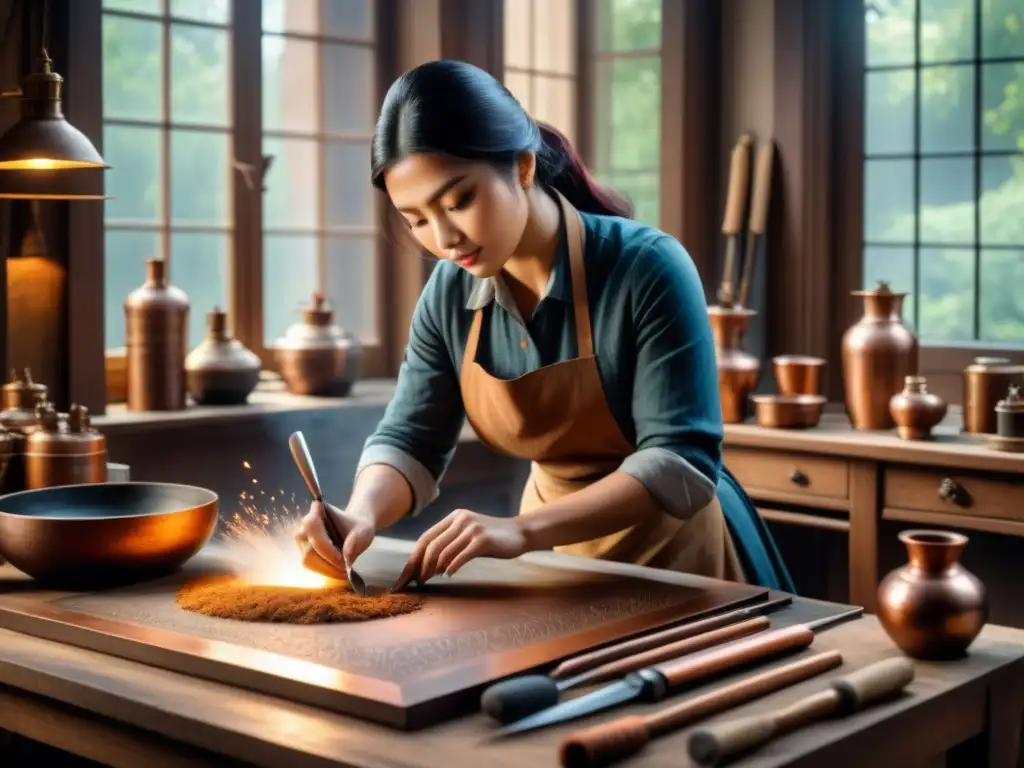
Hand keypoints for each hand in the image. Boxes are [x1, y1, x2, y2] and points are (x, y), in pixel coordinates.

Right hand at [295, 500, 375, 573]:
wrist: (354, 530)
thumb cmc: (358, 528)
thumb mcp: (364, 531)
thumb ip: (356, 539)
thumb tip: (346, 556)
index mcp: (317, 509)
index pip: (312, 526)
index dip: (324, 545)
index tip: (341, 558)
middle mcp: (305, 524)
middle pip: (308, 549)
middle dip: (328, 562)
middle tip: (346, 569)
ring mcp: (302, 539)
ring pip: (307, 560)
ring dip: (327, 569)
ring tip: (344, 572)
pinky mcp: (303, 551)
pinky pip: (310, 565)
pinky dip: (324, 571)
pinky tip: (338, 571)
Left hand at [397, 509, 528, 585]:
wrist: (520, 533)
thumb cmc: (491, 538)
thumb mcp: (468, 534)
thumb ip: (450, 542)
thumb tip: (426, 564)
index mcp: (453, 518)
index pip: (426, 538)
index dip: (414, 557)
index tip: (406, 574)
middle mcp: (460, 520)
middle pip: (432, 545)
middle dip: (420, 565)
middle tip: (417, 581)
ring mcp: (472, 529)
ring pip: (444, 551)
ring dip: (433, 568)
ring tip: (429, 579)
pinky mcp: (483, 540)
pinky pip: (461, 556)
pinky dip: (451, 566)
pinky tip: (448, 574)